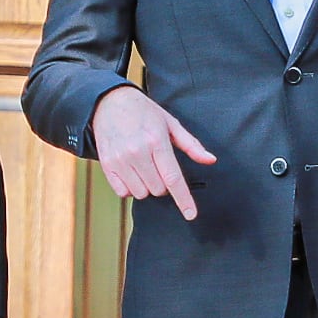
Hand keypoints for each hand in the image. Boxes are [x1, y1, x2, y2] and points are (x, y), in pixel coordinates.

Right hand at [92, 86, 216, 219]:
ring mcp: (120, 159)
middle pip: (158, 190)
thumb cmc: (144, 112)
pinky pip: (123, 192)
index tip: (190, 215)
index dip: (183, 199)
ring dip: (146, 186)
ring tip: (143, 167)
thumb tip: (210, 160)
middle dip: (163, 184)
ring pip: (141, 193)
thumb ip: (191, 145)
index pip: (173, 178)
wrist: (109, 102)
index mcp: (157, 141)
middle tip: (158, 166)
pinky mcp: (106, 165)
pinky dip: (130, 187)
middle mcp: (137, 152)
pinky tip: (131, 171)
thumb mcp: (170, 123)